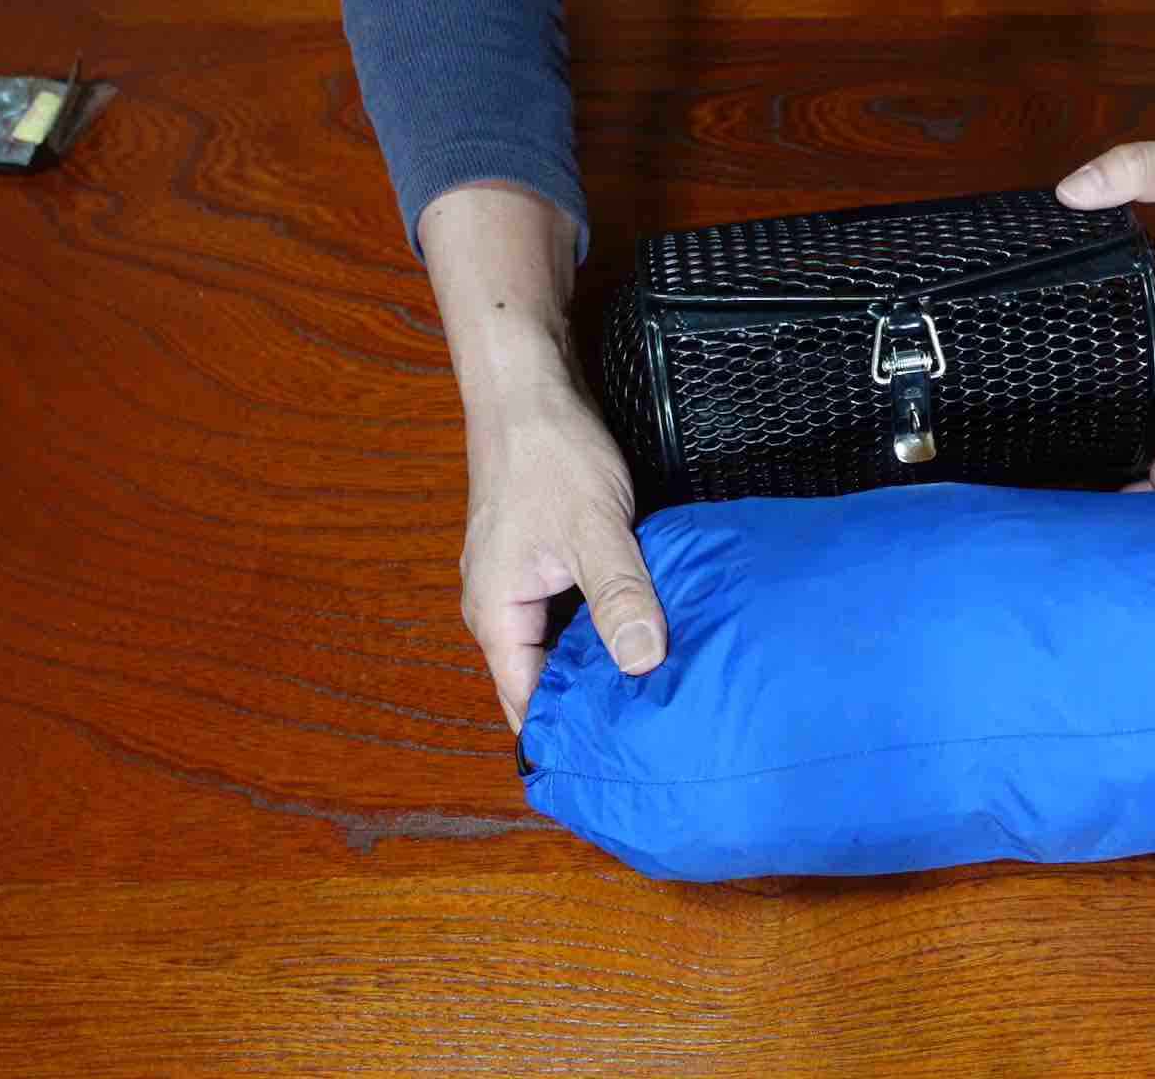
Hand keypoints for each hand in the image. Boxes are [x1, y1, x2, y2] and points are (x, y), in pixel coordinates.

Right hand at [460, 380, 667, 733]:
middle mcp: (500, 607)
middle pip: (544, 678)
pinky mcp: (543, 559)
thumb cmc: (549, 454)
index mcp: (496, 615)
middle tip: (654, 735)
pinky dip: (605, 624)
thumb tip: (642, 663)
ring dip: (603, 661)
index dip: (569, 735)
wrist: (527, 390)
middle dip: (593, 704)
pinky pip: (572, 610)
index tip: (617, 763)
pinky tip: (646, 631)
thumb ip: (619, 597)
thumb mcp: (595, 530)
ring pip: (563, 644)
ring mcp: (520, 582)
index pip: (527, 703)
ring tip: (658, 694)